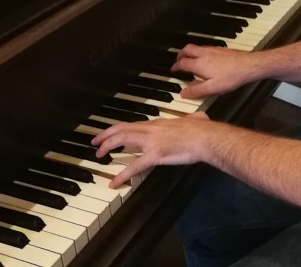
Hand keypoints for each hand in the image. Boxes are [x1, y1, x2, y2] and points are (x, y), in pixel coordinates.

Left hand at [92, 113, 210, 187]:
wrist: (205, 137)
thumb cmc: (203, 130)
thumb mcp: (197, 119)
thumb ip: (195, 119)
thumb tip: (200, 118)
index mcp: (159, 123)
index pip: (133, 123)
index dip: (119, 128)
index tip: (111, 132)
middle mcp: (151, 129)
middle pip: (122, 129)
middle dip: (106, 135)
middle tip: (95, 142)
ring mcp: (151, 141)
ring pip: (122, 141)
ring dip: (108, 147)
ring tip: (99, 156)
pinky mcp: (154, 155)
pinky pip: (134, 166)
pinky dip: (122, 175)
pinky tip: (114, 183)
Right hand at [172, 44, 260, 97]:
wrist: (248, 65)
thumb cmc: (231, 76)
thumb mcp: (212, 88)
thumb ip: (196, 90)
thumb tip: (183, 93)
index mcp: (199, 64)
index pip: (182, 63)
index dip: (176, 67)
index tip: (173, 70)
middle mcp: (204, 54)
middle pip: (187, 49)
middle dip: (180, 54)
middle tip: (178, 60)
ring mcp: (213, 49)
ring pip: (196, 47)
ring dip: (190, 52)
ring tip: (190, 59)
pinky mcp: (221, 49)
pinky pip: (206, 47)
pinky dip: (200, 51)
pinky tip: (206, 57)